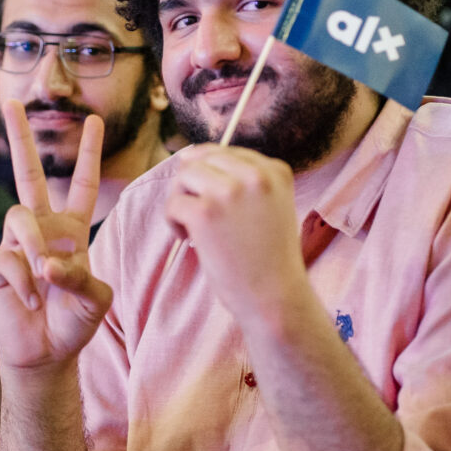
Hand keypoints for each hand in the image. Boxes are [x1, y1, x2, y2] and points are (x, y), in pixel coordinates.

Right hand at [0, 100, 111, 370]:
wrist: (46, 353)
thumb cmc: (74, 321)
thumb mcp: (95, 299)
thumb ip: (81, 277)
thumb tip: (48, 264)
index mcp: (71, 229)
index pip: (81, 183)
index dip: (88, 153)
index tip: (94, 120)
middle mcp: (42, 228)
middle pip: (28, 173)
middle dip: (20, 137)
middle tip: (12, 101)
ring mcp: (16, 244)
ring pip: (20, 216)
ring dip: (35, 247)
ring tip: (45, 280)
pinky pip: (7, 258)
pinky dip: (24, 281)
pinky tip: (32, 300)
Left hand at [164, 144, 306, 316]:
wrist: (276, 298)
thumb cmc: (269, 259)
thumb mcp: (272, 206)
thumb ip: (244, 181)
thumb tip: (187, 156)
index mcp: (276, 170)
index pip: (228, 152)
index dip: (212, 175)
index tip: (216, 203)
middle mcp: (255, 174)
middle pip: (204, 158)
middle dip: (193, 183)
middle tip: (197, 213)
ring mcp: (229, 191)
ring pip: (185, 175)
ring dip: (181, 198)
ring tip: (191, 225)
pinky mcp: (205, 212)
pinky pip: (173, 203)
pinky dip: (173, 221)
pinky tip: (189, 240)